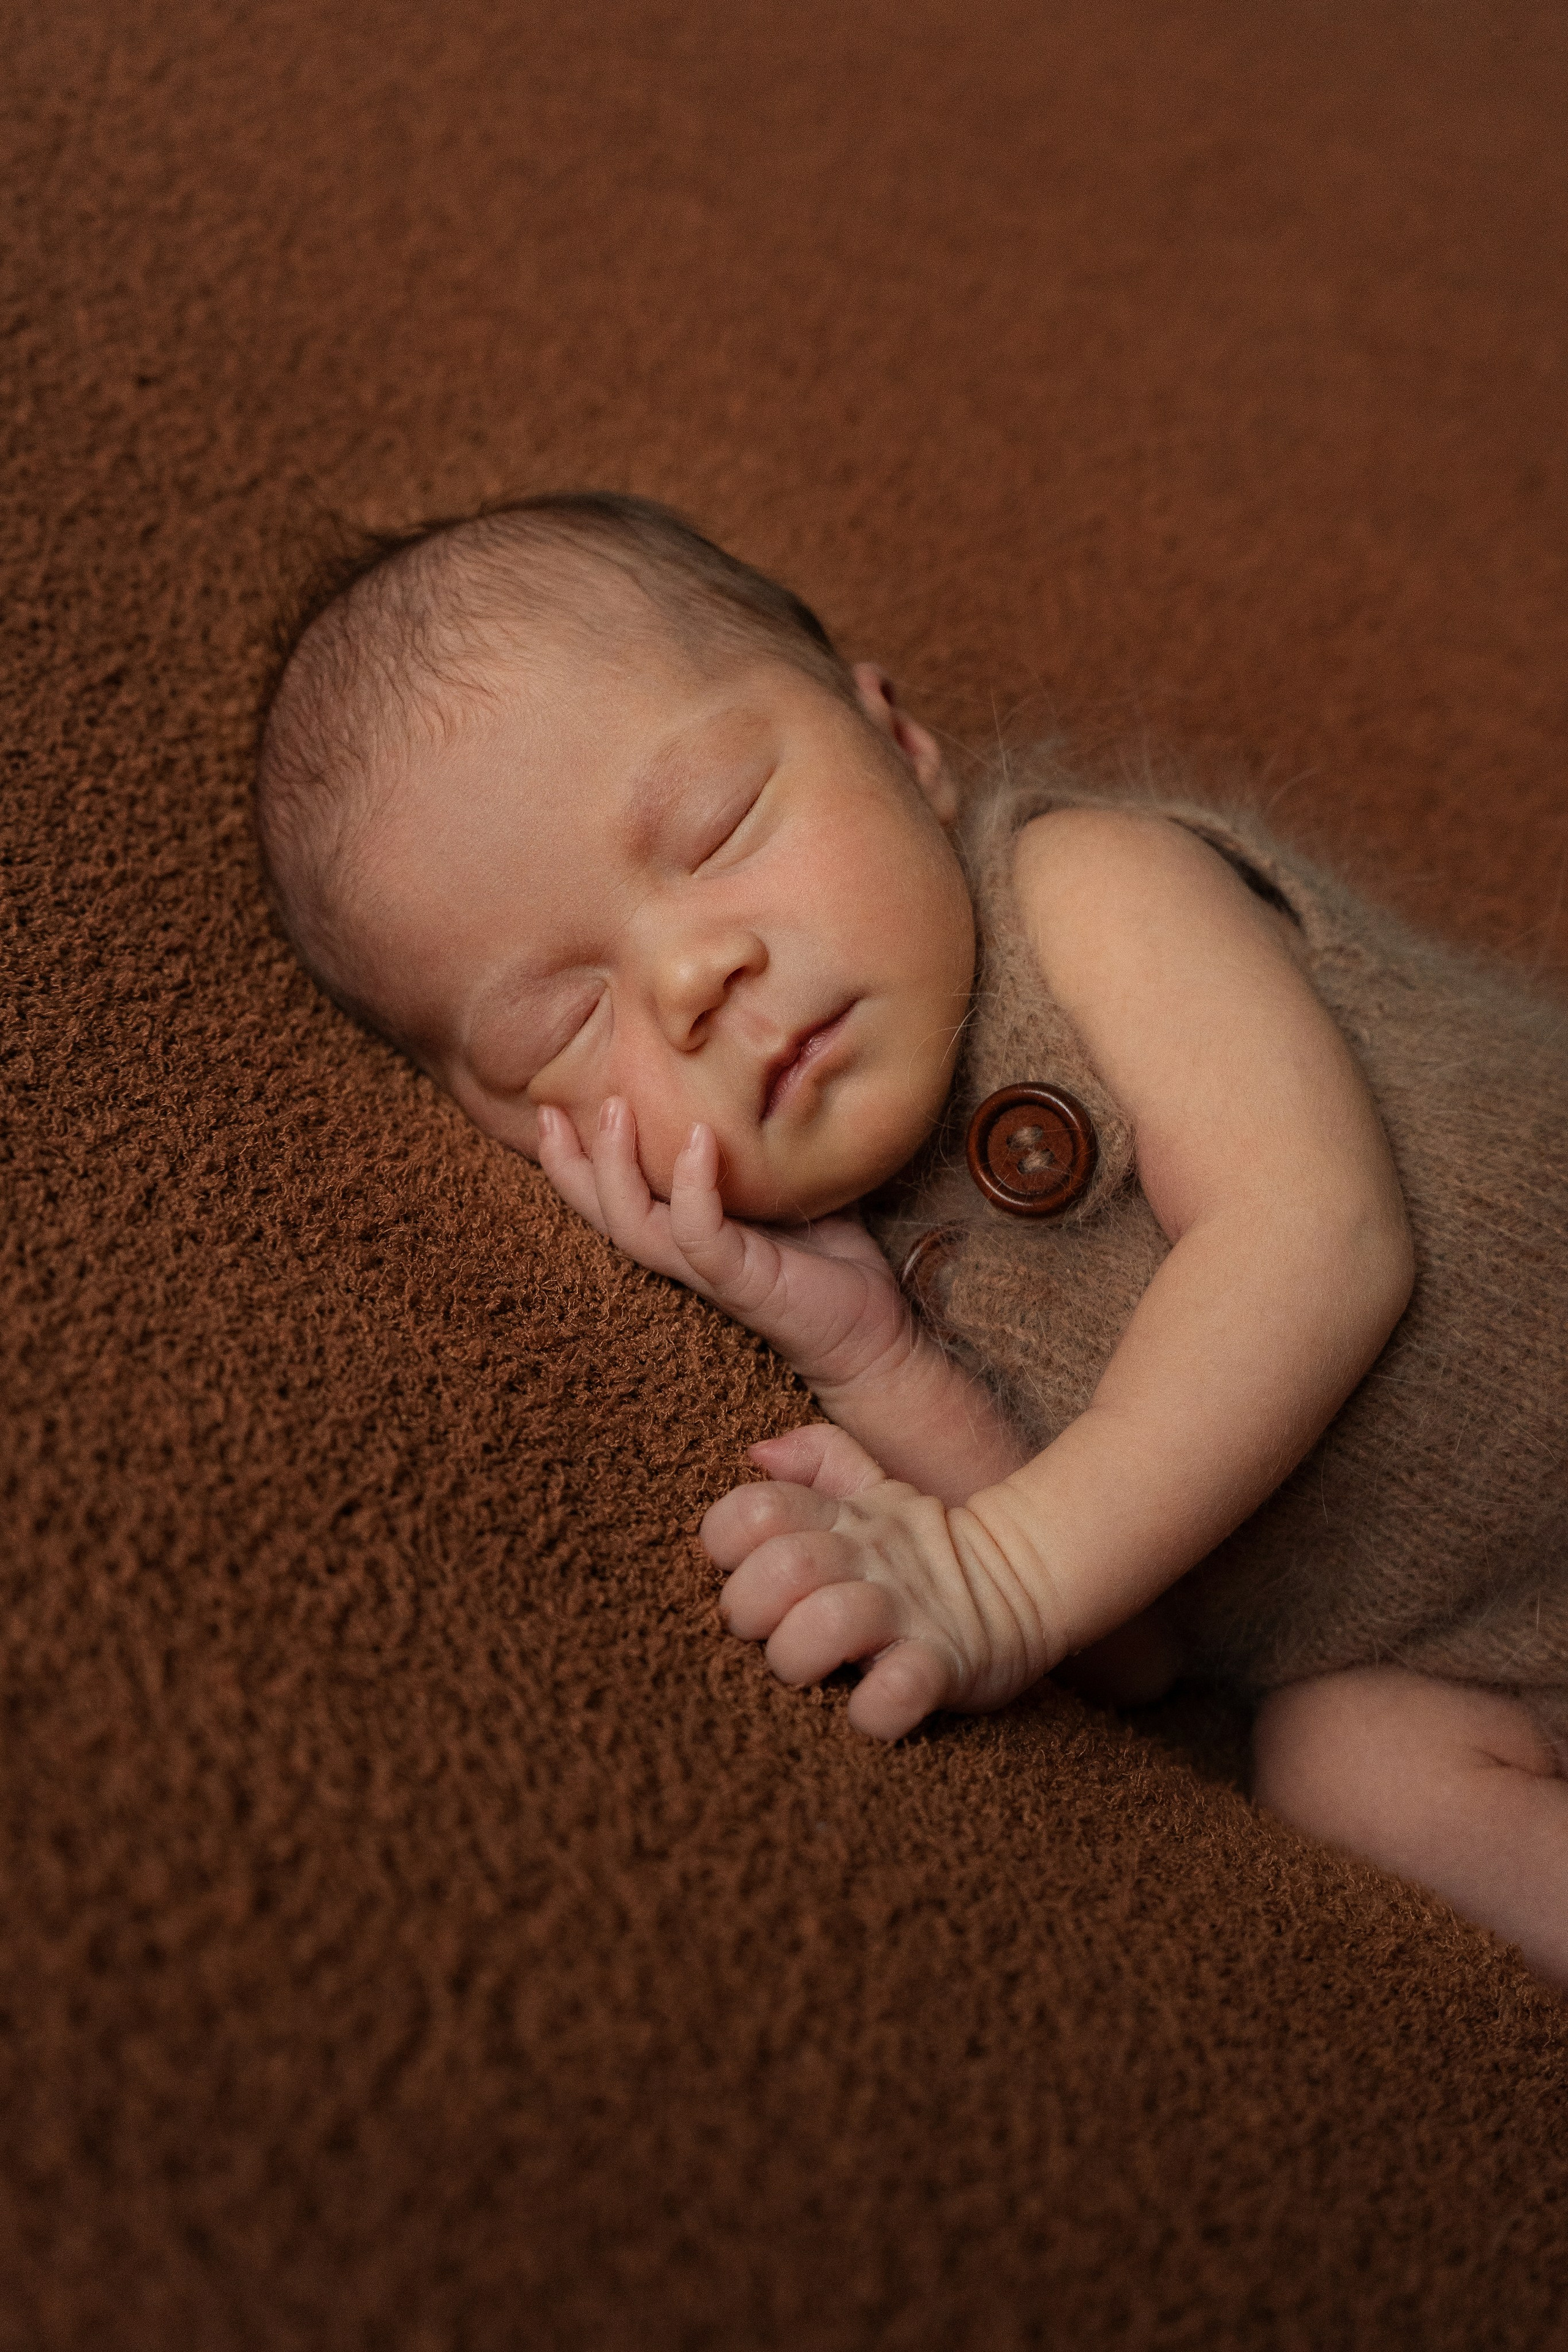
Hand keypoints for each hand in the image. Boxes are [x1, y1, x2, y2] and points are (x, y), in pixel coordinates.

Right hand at [537, 1097, 914, 1394]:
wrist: (874, 1332)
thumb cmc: (832, 1260)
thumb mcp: (790, 1187)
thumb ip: (767, 1144)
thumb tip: (769, 1076)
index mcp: (683, 1230)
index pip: (613, 1195)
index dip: (574, 1157)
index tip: (550, 1103)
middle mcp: (681, 1252)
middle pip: (600, 1212)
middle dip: (565, 1162)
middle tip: (545, 1107)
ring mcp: (706, 1270)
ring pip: (631, 1225)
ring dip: (615, 1168)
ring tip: (614, 1109)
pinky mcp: (740, 1280)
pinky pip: (698, 1234)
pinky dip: (692, 1188)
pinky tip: (696, 1139)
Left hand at [703, 1423, 1063, 1740]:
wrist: (1024, 1580)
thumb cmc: (919, 1549)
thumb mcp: (873, 1491)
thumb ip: (818, 1459)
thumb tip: (757, 1453)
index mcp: (841, 1517)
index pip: (758, 1507)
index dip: (726, 1539)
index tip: (734, 1570)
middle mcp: (868, 1558)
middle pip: (784, 1567)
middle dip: (749, 1607)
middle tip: (760, 1631)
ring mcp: (907, 1612)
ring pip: (831, 1623)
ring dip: (798, 1655)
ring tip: (805, 1671)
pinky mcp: (944, 1665)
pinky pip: (901, 1688)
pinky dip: (875, 1707)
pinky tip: (865, 1708)